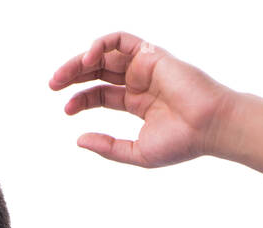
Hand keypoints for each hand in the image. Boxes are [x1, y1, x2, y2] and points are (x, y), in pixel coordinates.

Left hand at [48, 30, 238, 167]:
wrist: (209, 127)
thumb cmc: (181, 143)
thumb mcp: (136, 153)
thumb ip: (108, 147)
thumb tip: (79, 140)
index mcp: (138, 102)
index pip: (100, 94)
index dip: (80, 99)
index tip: (66, 110)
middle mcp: (140, 82)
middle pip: (98, 71)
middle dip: (73, 75)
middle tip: (52, 84)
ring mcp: (145, 67)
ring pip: (105, 54)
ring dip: (80, 60)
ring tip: (62, 75)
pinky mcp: (151, 54)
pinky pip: (120, 40)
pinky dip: (101, 44)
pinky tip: (88, 58)